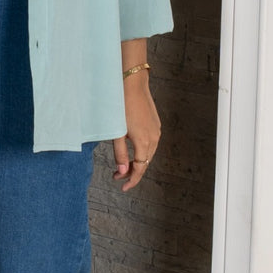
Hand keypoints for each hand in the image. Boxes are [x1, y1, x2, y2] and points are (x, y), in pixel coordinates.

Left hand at [112, 73, 160, 191]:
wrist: (132, 84)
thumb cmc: (121, 106)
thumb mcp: (117, 132)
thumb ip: (120, 153)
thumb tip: (122, 172)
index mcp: (144, 142)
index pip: (140, 169)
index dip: (132, 180)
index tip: (123, 187)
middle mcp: (154, 138)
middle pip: (145, 163)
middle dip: (131, 171)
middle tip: (116, 175)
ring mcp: (156, 130)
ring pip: (148, 153)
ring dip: (136, 161)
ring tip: (122, 163)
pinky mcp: (155, 124)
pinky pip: (150, 143)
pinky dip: (141, 150)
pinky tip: (131, 148)